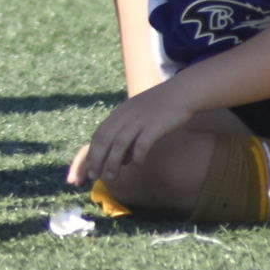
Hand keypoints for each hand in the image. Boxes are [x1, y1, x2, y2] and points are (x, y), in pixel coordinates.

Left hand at [65, 87, 192, 186]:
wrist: (183, 92)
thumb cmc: (162, 109)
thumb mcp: (139, 119)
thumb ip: (128, 138)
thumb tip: (121, 162)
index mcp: (120, 113)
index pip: (98, 135)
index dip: (91, 153)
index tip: (87, 169)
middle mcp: (125, 115)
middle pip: (104, 139)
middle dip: (96, 159)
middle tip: (93, 176)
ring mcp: (140, 119)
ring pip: (119, 143)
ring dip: (112, 162)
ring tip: (110, 178)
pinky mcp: (155, 125)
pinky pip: (142, 143)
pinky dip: (137, 156)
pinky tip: (136, 167)